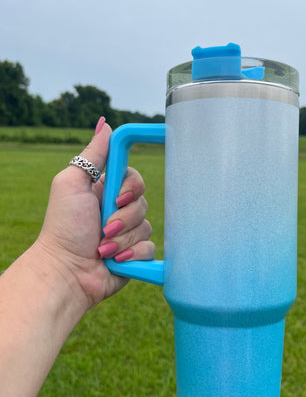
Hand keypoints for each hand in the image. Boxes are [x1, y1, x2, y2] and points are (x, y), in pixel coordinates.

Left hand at [35, 119, 154, 309]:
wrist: (67, 272)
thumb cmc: (64, 227)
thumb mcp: (72, 183)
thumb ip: (92, 155)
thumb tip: (105, 124)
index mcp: (105, 191)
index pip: (134, 178)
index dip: (131, 187)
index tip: (117, 197)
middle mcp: (118, 210)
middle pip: (142, 202)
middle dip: (123, 217)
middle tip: (103, 227)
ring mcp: (127, 233)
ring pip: (147, 226)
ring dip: (123, 238)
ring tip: (103, 248)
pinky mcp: (135, 254)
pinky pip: (150, 248)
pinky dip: (132, 254)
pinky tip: (115, 260)